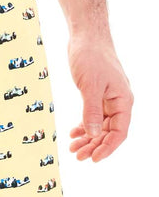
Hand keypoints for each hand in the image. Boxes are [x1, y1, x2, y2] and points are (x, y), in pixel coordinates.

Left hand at [67, 37, 132, 161]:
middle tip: (77, 156)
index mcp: (123, 101)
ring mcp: (107, 99)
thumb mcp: (90, 86)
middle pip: (109, 132)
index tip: (93, 159)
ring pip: (100, 126)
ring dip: (87, 138)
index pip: (119, 132)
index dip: (107, 147)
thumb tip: (93, 134)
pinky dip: (84, 126)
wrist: (86, 38)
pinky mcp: (96, 95)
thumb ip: (91, 111)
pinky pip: (93, 116)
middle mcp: (118, 102)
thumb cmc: (91, 57)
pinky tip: (74, 134)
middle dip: (94, 145)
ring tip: (73, 148)